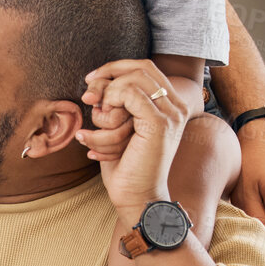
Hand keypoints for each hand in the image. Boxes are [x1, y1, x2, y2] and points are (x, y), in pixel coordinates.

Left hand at [79, 59, 188, 223]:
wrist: (138, 197)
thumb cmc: (126, 166)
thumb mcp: (118, 128)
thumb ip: (116, 104)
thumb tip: (94, 82)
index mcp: (171, 105)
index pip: (145, 67)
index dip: (116, 68)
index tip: (91, 80)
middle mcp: (176, 106)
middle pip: (139, 68)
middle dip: (107, 77)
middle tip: (87, 96)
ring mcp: (171, 114)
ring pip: (131, 81)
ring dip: (105, 100)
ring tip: (96, 125)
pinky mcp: (159, 123)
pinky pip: (128, 94)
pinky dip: (107, 109)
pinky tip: (98, 130)